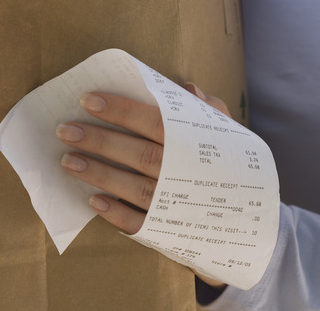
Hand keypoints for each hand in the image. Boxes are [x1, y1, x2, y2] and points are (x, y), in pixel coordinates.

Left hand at [55, 83, 228, 288]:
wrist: (254, 224)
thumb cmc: (233, 169)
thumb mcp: (230, 135)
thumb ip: (209, 110)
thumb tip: (186, 88)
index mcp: (196, 145)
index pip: (154, 121)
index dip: (121, 110)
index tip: (87, 100)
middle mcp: (186, 174)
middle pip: (138, 154)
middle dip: (100, 141)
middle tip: (64, 130)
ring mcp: (178, 206)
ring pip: (134, 188)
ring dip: (99, 174)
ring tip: (67, 161)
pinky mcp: (170, 231)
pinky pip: (141, 224)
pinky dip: (116, 214)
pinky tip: (93, 201)